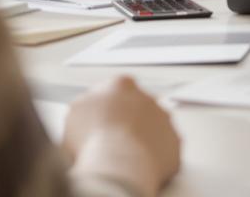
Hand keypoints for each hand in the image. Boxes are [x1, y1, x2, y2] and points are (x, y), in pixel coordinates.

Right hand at [64, 76, 180, 196]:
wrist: (117, 163)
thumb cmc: (93, 138)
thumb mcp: (75, 111)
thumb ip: (87, 103)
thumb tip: (90, 107)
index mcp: (121, 85)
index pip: (116, 89)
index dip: (107, 106)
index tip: (100, 119)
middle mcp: (148, 98)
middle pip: (137, 107)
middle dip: (127, 120)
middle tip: (111, 139)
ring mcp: (164, 120)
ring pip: (154, 126)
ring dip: (142, 137)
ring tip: (123, 155)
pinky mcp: (174, 143)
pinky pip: (164, 149)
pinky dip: (154, 156)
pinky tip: (138, 164)